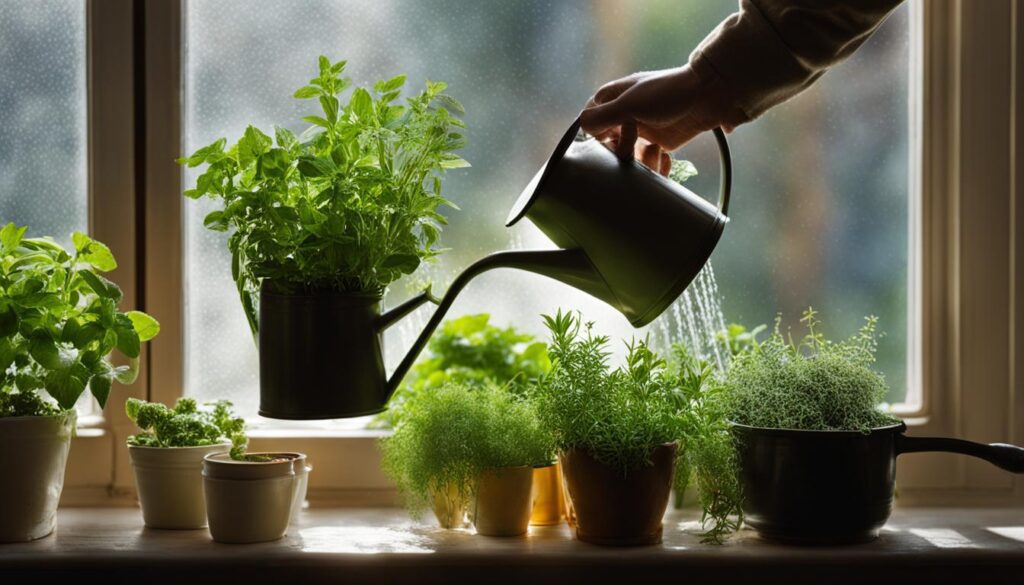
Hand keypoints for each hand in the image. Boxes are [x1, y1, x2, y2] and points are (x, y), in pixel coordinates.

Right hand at [580, 64, 744, 174]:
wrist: (708, 96)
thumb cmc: (667, 94)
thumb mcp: (629, 104)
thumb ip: (602, 116)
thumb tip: (581, 126)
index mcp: (614, 97)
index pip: (590, 118)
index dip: (594, 131)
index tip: (606, 137)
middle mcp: (624, 113)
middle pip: (605, 141)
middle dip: (617, 148)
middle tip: (632, 142)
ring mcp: (641, 128)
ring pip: (624, 153)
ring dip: (636, 157)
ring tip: (652, 149)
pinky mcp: (657, 142)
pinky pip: (644, 159)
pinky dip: (651, 161)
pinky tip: (662, 153)